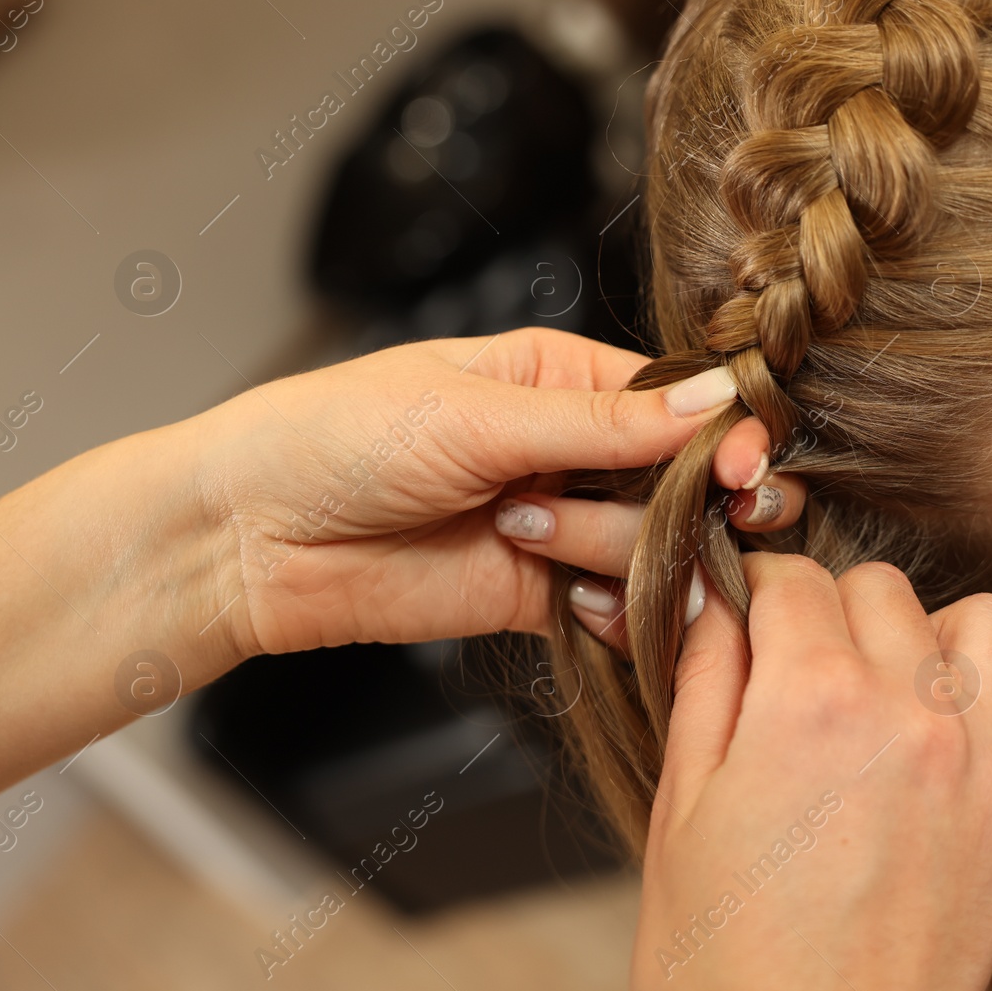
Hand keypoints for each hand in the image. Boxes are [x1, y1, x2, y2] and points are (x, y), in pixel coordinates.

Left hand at [194, 327, 804, 659]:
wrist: (249, 540)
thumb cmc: (336, 438)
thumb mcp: (474, 415)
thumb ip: (600, 423)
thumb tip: (714, 402)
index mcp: (559, 377)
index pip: (675, 400)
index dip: (718, 432)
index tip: (741, 465)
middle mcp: (569, 450)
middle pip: (680, 477)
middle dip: (685, 500)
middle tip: (700, 516)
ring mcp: (559, 524)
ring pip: (651, 544)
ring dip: (608, 546)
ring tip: (524, 533)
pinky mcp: (538, 597)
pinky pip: (616, 607)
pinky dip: (615, 612)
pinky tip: (572, 602)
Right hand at [629, 556, 991, 990]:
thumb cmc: (721, 963)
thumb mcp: (678, 807)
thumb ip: (703, 681)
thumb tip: (712, 601)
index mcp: (810, 698)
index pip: (793, 577)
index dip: (758, 588)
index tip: (748, 612)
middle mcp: (910, 713)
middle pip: (882, 587)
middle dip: (832, 609)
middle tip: (799, 665)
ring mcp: (985, 769)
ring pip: (989, 625)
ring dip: (938, 639)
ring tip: (894, 690)